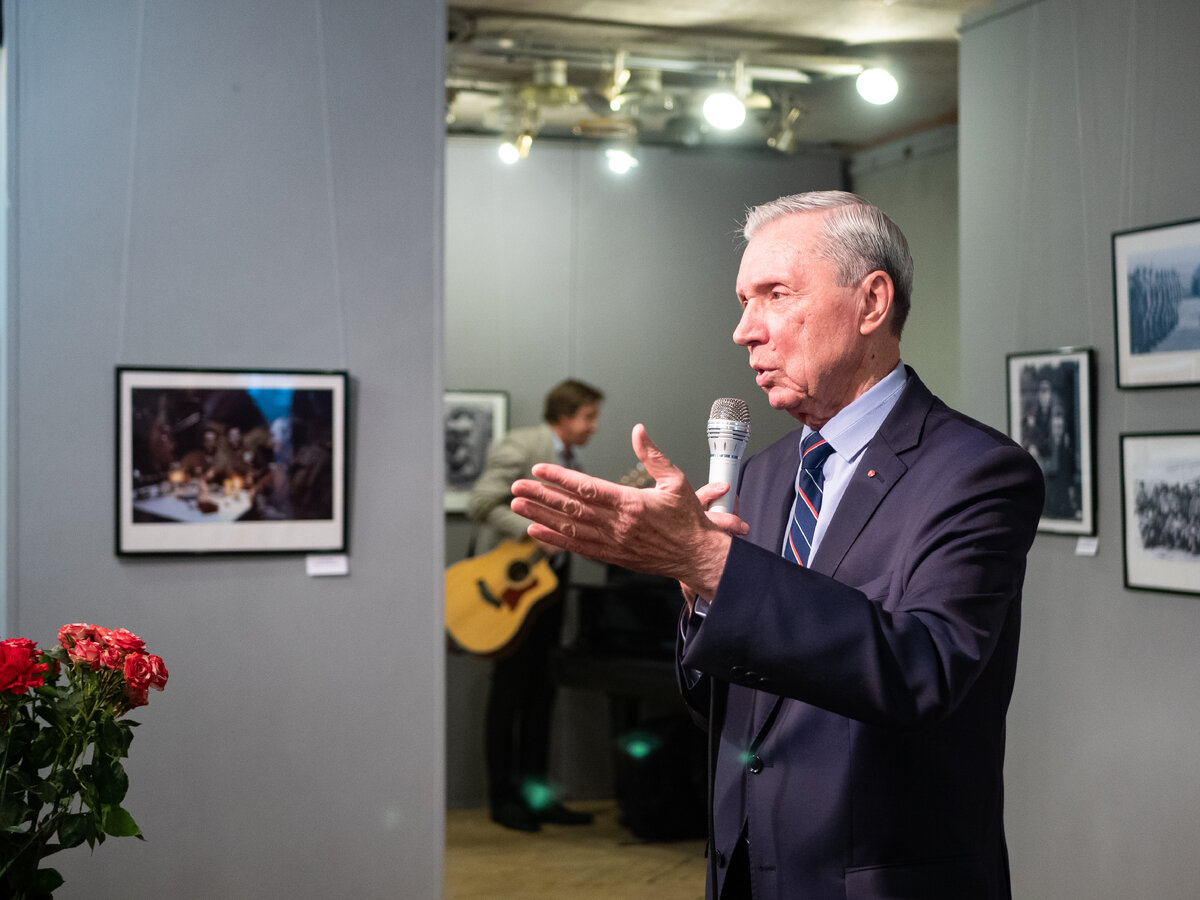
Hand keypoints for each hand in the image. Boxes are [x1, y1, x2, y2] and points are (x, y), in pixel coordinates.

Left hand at [510, 424, 745, 596]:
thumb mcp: (677, 480)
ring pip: (569, 528)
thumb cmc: (688, 521)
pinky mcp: (612, 556)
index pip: (587, 487)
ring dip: (541, 516)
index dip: (560, 477)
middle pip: (572, 508)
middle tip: (518, 486)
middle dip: (541, 496)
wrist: (697, 557)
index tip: (539, 469)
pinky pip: (578, 547)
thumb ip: (654, 455)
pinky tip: (536, 532)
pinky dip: (555, 540)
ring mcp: (613, 543)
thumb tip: (639, 431)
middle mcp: (618, 525)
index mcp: (631, 504)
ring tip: (519, 506)